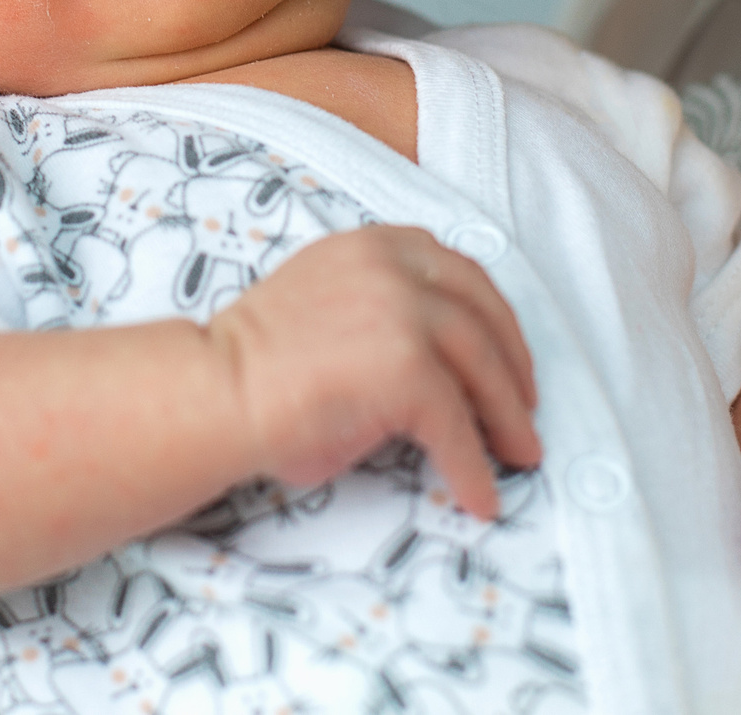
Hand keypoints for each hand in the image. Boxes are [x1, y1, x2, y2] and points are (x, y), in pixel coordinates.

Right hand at [205, 225, 540, 519]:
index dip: (493, 315)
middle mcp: (396, 267)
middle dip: (514, 367)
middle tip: (524, 410)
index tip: (507, 351)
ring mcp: (405, 315)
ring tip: (520, 456)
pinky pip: (459, 426)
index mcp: (375, 245)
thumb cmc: (255, 363)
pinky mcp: (408, 371)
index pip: (459, 273)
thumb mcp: (330, 304)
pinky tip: (480, 496)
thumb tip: (439, 366)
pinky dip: (475, 466)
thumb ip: (385, 311)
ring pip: (485, 367)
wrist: (215, 390)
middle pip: (484, 316)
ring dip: (509, 418)